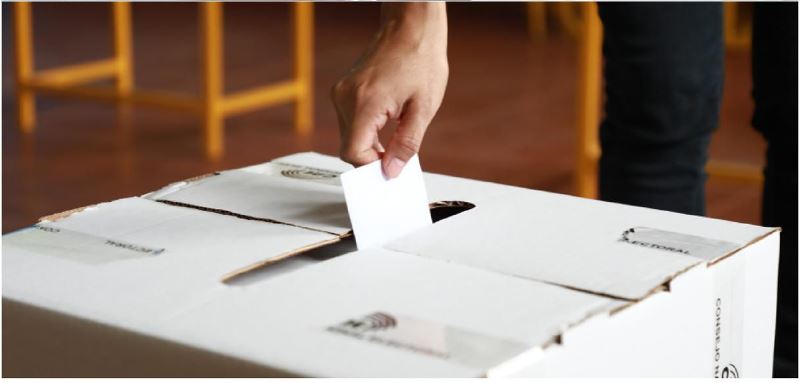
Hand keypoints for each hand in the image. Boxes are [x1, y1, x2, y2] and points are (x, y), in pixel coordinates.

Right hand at [331, 3, 447, 177]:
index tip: (390, 169)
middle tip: (398, 157)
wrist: (410, 28)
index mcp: (365, 102)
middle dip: (372, 158)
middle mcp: (346, 97)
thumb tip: (392, 170)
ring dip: (370, 144)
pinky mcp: (344, 90)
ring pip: (349, 136)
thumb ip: (406, 144)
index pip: (352, 152)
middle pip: (349, 147)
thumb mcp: (423, 108)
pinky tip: (387, 124)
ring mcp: (342, 92)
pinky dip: (367, 131)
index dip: (371, 167)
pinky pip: (350, 122)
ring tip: (395, 135)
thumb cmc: (420, 58)